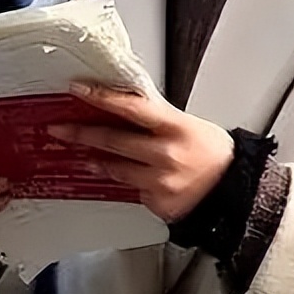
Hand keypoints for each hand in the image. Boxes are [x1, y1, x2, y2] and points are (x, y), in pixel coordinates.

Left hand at [50, 83, 233, 222]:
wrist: (234, 188)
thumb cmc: (213, 152)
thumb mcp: (187, 124)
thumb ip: (156, 117)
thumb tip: (122, 106)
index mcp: (175, 126)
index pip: (130, 107)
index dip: (101, 97)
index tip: (78, 90)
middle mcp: (165, 154)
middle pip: (113, 141)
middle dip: (81, 134)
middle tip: (59, 129)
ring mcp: (159, 182)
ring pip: (116, 170)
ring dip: (96, 161)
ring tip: (84, 156)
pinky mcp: (157, 203)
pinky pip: (133, 191)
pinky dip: (130, 183)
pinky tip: (133, 178)